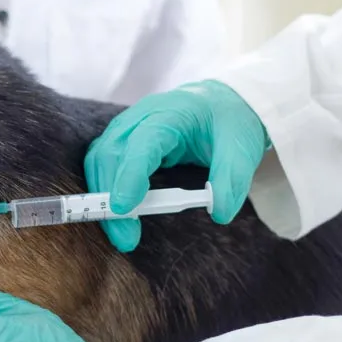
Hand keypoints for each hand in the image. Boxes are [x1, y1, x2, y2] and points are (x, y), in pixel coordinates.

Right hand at [85, 79, 268, 251]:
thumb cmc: (229, 122)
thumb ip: (232, 180)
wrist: (220, 104)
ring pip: (99, 160)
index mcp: (171, 113)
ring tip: (122, 233)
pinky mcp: (122, 141)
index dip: (129, 174)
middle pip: (110, 153)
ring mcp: (127, 128)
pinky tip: (118, 215)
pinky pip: (101, 164)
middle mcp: (141, 117)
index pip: (142, 143)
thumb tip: (218, 213)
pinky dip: (104, 190)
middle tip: (126, 238)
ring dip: (103, 198)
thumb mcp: (242, 149)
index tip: (124, 208)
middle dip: (110, 197)